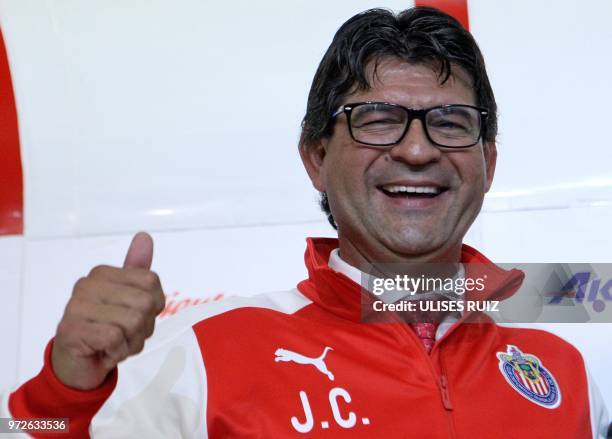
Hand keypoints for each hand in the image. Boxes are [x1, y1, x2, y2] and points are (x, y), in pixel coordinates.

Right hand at [51, 232, 165, 389]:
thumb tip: (144, 236)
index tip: (135, 317)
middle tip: (124, 335)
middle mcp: (87, 284)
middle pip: (144, 303)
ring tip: (115, 344)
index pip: (151, 281)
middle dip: (143, 328)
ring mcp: (76, 306)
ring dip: (131, 342)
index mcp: (103, 273)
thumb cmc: (107, 330)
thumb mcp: (129, 299)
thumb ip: (137, 270)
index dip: (153, 307)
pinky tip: (105, 352)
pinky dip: (118, 352)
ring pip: (133, 321)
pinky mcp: (72, 330)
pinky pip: (115, 338)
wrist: (79, 366)